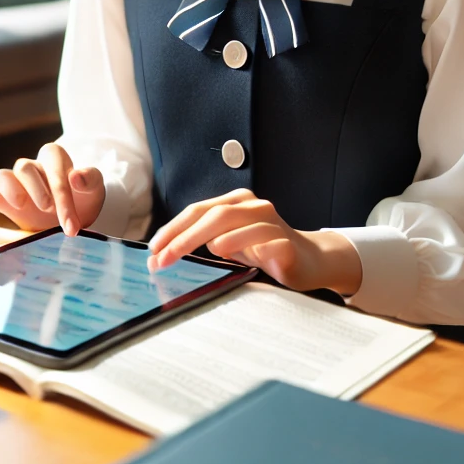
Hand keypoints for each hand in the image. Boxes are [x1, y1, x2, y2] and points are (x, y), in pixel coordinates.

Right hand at [0, 142, 104, 234]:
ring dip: (10, 189)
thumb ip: (91, 179)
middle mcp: (33, 168)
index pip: (54, 167)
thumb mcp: (96, 189)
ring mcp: (18, 185)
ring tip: (20, 204)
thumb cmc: (85, 198)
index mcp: (55, 159)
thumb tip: (76, 176)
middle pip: (25, 167)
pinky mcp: (6, 202)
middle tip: (48, 209)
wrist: (75, 219)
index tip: (71, 222)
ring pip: (4, 175)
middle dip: (36, 189)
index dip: (62, 193)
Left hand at [146, 189, 360, 294]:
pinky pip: (262, 240)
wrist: (310, 260)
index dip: (172, 229)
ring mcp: (271, 222)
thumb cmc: (265, 250)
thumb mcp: (231, 243)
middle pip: (212, 215)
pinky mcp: (286, 241)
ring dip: (206, 239)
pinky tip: (226, 253)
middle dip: (182, 236)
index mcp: (236, 203)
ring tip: (184, 254)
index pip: (197, 211)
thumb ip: (203, 241)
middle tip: (162, 257)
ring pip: (234, 222)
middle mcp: (253, 206)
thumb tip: (163, 253)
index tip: (153, 249)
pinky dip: (242, 244)